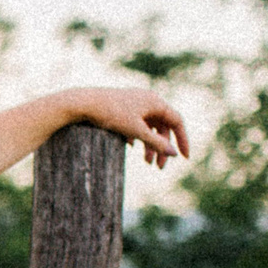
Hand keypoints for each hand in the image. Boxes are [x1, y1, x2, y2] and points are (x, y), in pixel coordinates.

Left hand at [73, 86, 189, 167]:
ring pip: (149, 127)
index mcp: (155, 102)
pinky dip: (137, 137)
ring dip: (150, 145)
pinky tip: (130, 147)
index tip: (185, 158)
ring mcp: (135, 103)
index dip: (183, 140)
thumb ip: (156, 143)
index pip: (177, 122)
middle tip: (158, 168)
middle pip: (163, 126)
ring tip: (146, 162)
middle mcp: (148, 100)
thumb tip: (174, 154)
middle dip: (162, 147)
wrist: (83, 103)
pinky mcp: (123, 108)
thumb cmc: (111, 114)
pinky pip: (137, 124)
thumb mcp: (136, 131)